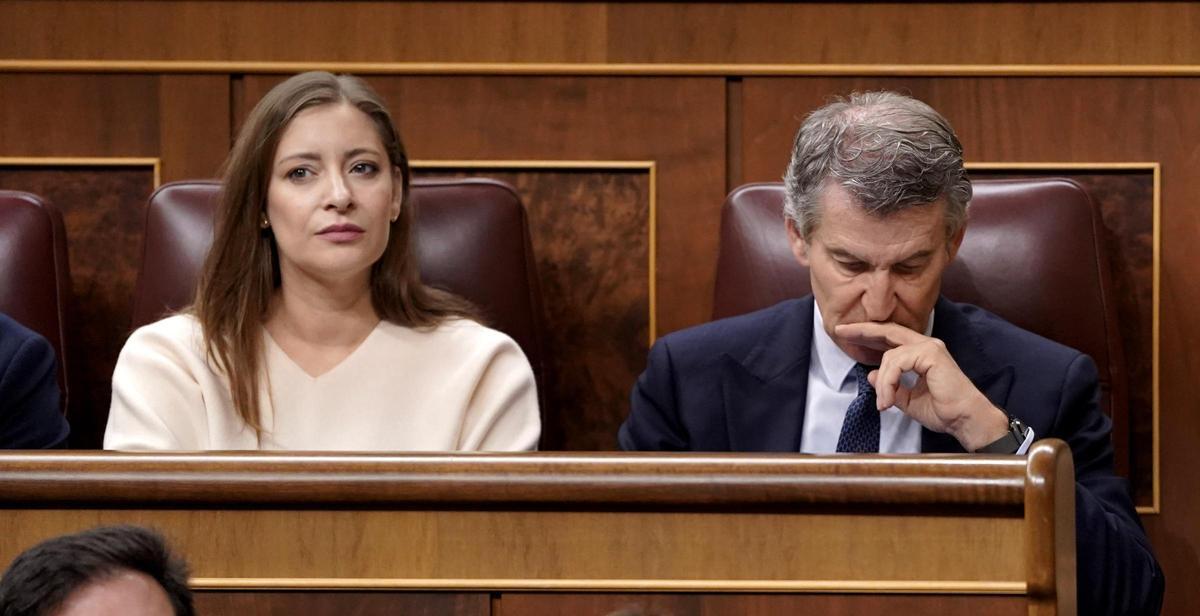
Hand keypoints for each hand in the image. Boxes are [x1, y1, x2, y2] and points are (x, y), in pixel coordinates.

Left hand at [833, 321, 1009, 450]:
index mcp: (921, 354)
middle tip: (840, 331)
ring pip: (889, 356)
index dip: (869, 334)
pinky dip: (888, 383)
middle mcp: (926, 345)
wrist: (965, 420)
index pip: (890, 338)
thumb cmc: (943, 411)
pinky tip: (889, 400)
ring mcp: (929, 347)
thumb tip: (870, 375)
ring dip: (882, 383)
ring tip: (884, 404)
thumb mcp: (907, 400)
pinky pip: (896, 364)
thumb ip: (890, 386)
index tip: (846, 335)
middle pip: (887, 331)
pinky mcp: (930, 354)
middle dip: (862, 331)